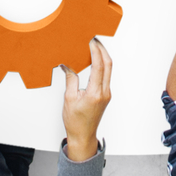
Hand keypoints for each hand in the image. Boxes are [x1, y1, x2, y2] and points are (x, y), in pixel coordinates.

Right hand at [60, 38, 112, 159]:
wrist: (83, 136)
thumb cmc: (75, 121)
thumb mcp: (68, 99)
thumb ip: (70, 79)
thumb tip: (67, 64)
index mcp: (95, 93)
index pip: (99, 66)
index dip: (95, 51)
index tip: (90, 41)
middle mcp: (104, 92)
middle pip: (108, 65)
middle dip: (102, 49)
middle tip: (94, 39)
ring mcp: (107, 94)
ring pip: (109, 70)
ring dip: (103, 56)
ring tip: (93, 46)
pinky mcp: (106, 95)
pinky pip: (106, 76)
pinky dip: (101, 65)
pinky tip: (94, 60)